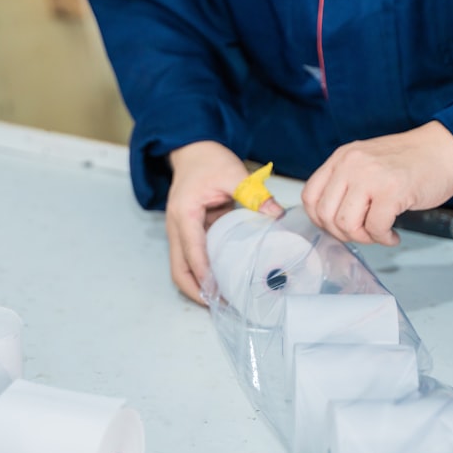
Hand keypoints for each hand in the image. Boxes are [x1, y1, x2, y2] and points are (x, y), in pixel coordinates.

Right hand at [167, 141, 283, 303]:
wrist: (192, 149)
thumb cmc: (209, 160)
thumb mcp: (233, 173)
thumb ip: (253, 194)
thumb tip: (276, 215)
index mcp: (184, 213)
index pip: (192, 251)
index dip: (205, 274)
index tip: (219, 291)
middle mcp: (176, 226)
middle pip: (178, 269)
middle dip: (196, 290)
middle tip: (221, 304)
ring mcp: (179, 231)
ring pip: (181, 268)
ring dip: (198, 285)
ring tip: (222, 299)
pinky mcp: (187, 233)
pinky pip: (190, 259)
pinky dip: (202, 274)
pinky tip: (221, 281)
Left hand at [301, 121, 452, 244]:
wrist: (447, 149)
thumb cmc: (411, 160)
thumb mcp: (367, 161)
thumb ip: (346, 182)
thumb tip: (330, 219)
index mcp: (342, 157)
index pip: (310, 196)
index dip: (319, 219)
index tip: (336, 226)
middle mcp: (351, 164)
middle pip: (325, 214)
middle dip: (342, 233)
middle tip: (362, 233)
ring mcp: (370, 177)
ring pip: (346, 224)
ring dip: (363, 237)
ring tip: (378, 233)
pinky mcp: (392, 191)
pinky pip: (375, 228)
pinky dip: (383, 238)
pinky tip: (392, 234)